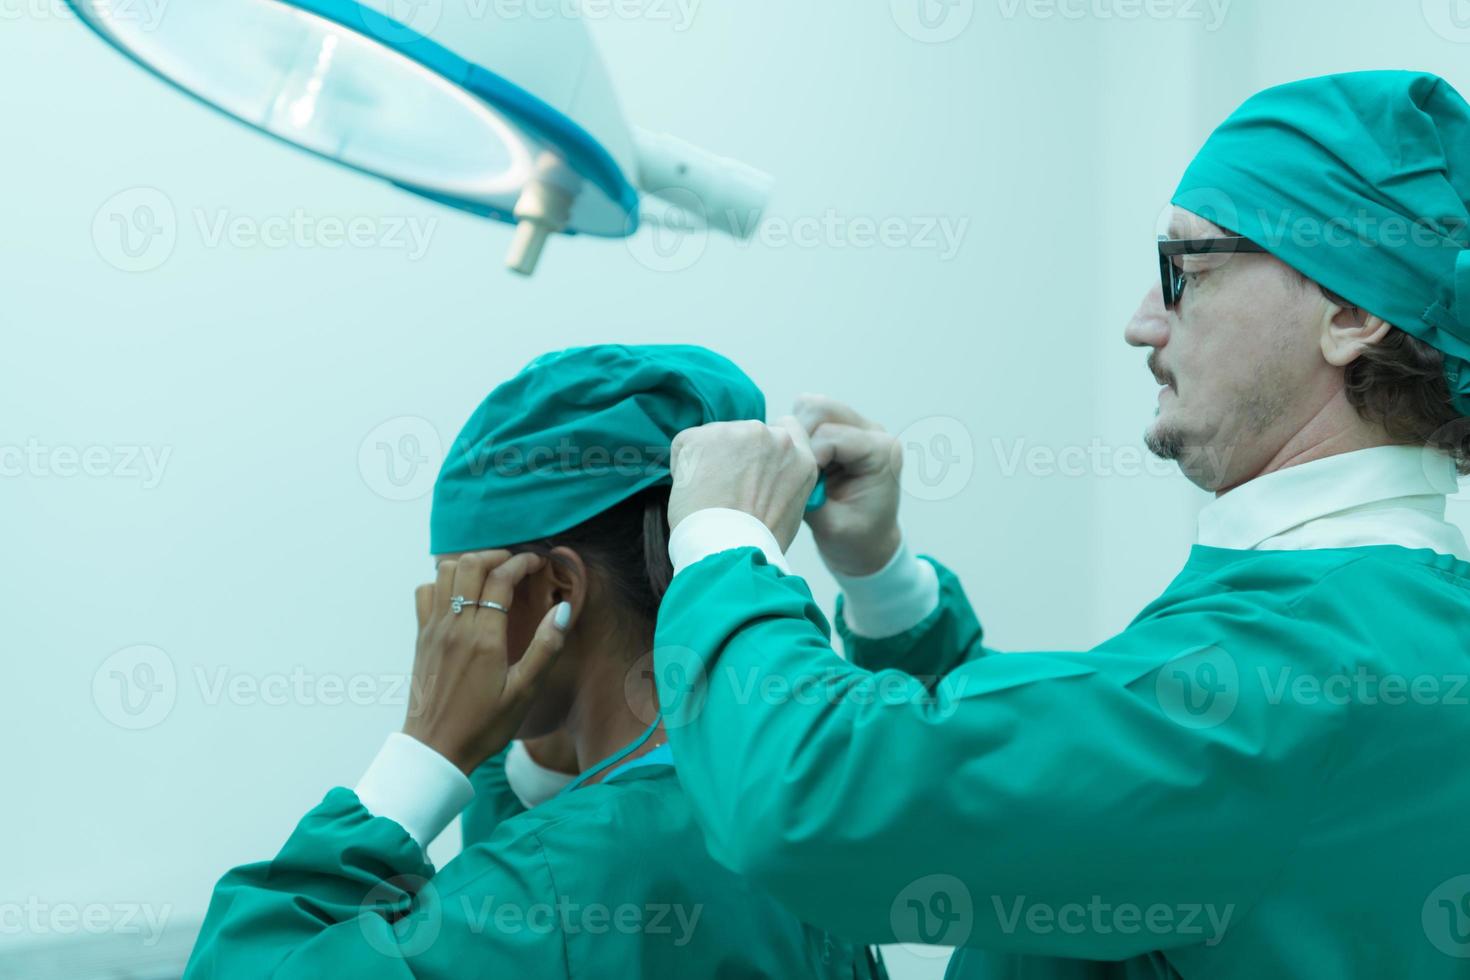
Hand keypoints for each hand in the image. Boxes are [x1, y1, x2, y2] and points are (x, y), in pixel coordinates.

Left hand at [403, 551, 570, 774]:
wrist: (435, 749)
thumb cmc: (483, 725)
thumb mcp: (524, 693)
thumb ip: (545, 649)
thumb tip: (562, 610)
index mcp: (483, 638)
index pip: (500, 579)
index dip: (521, 563)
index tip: (538, 563)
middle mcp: (455, 627)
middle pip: (469, 564)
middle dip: (496, 555)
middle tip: (516, 565)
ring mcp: (433, 630)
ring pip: (444, 572)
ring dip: (469, 564)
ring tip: (491, 575)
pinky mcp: (421, 638)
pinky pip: (426, 592)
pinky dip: (443, 582)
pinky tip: (461, 596)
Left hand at [668, 417, 817, 550]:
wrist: (731, 551)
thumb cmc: (757, 544)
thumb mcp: (789, 510)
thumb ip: (779, 482)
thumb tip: (757, 480)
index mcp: (801, 459)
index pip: (786, 427)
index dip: (764, 445)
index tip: (752, 464)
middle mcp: (777, 439)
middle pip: (746, 435)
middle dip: (733, 456)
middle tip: (726, 494)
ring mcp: (742, 433)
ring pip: (716, 437)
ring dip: (709, 460)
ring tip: (711, 498)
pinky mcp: (707, 436)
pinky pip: (685, 444)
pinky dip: (683, 467)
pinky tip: (693, 494)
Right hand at [793, 394, 903, 575]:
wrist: (869, 544)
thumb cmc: (856, 539)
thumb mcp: (831, 526)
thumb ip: (809, 495)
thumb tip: (783, 466)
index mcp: (881, 453)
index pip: (830, 436)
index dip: (806, 457)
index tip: (801, 484)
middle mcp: (874, 432)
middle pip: (821, 409)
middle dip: (799, 439)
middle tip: (796, 471)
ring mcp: (860, 426)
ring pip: (812, 406)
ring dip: (798, 434)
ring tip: (801, 466)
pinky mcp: (844, 427)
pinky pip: (811, 415)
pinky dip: (800, 434)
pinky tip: (804, 460)